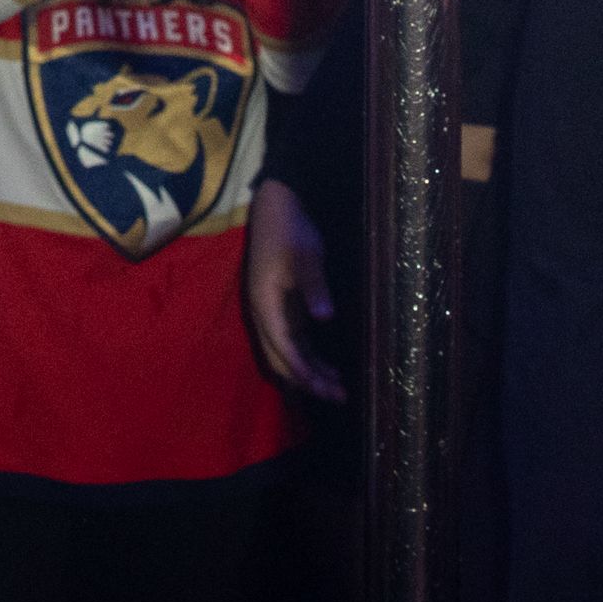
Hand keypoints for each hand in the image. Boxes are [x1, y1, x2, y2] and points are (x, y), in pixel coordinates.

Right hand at [242, 177, 345, 401]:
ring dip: (308, 372)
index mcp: (265, 303)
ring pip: (285, 353)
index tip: (329, 389)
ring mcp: (271, 311)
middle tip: (339, 396)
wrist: (276, 205)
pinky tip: (328, 367)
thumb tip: (325, 318)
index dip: (305, 372)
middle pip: (281, 358)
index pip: (283, 348)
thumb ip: (314, 285)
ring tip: (338, 388)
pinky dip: (307, 357)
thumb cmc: (291, 228)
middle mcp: (263, 313)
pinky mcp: (280, 306)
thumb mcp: (306, 254)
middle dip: (308, 381)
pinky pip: (291, 341)